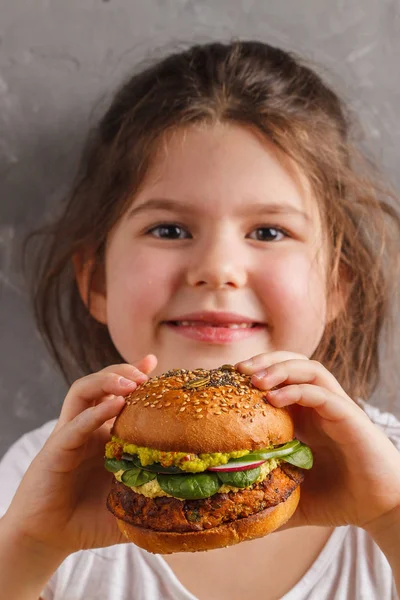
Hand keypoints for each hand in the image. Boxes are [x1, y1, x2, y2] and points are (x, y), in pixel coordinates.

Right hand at [3, 354, 157, 555]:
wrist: (51, 539)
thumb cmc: (90, 520)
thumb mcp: (131, 502)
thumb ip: (157, 496)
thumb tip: (196, 499)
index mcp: (106, 434)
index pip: (121, 395)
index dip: (137, 375)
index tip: (159, 364)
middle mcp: (88, 428)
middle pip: (103, 383)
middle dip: (125, 371)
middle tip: (147, 372)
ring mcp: (71, 435)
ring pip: (83, 391)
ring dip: (107, 379)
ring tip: (132, 382)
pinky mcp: (56, 450)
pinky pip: (75, 424)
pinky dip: (95, 412)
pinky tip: (115, 404)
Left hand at [236, 352, 399, 530]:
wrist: (380, 510)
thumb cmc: (338, 499)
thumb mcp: (292, 496)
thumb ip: (266, 497)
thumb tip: (229, 513)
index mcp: (304, 416)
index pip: (279, 378)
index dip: (254, 372)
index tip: (226, 380)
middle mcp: (319, 405)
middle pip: (292, 363)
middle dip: (264, 360)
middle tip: (237, 370)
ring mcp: (335, 408)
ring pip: (309, 368)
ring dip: (280, 368)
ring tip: (255, 379)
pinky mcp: (350, 417)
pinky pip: (323, 393)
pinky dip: (298, 390)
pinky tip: (275, 399)